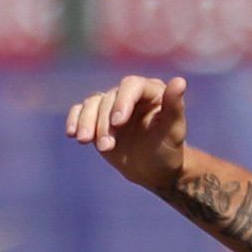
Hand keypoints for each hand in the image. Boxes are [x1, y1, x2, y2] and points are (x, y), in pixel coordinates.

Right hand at [63, 75, 191, 194]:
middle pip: (109, 98)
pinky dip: (74, 120)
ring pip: (92, 103)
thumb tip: (180, 81)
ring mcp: (112, 105)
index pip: (132, 86)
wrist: (154, 170)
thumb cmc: (168, 149)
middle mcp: (129, 94)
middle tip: (106, 147)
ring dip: (86, 122)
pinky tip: (72, 133)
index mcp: (151, 91)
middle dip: (103, 122)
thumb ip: (174, 106)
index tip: (117, 123)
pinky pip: (81, 111)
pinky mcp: (97, 118)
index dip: (122, 101)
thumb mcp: (173, 130)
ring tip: (85, 142)